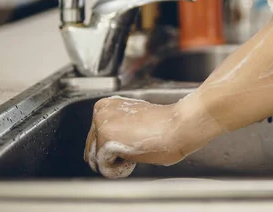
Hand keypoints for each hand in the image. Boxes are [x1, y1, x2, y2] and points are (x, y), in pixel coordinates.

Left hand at [83, 95, 221, 178]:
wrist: (180, 126)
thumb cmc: (167, 126)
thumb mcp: (135, 123)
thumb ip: (119, 130)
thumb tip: (109, 150)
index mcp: (107, 105)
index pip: (95, 139)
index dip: (115, 149)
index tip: (135, 141)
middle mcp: (100, 111)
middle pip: (93, 150)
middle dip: (112, 157)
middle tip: (137, 147)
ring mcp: (101, 123)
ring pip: (97, 159)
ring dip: (117, 162)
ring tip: (137, 149)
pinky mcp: (105, 137)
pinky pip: (104, 167)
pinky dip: (120, 168)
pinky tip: (135, 154)